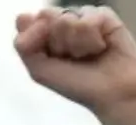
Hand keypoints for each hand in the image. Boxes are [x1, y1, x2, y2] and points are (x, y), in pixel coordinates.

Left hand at [14, 6, 135, 124]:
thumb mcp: (40, 70)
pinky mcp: (105, 17)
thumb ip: (23, 44)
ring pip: (67, 18)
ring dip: (77, 44)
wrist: (112, 96)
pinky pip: (88, 18)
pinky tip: (102, 48)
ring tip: (89, 55)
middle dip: (57, 43)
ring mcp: (83, 17)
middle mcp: (63, 21)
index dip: (36, 39)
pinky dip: (92, 39)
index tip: (52, 58)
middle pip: (45, 15)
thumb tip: (32, 16)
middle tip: (73, 58)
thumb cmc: (78, 85)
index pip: (25, 20)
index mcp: (44, 32)